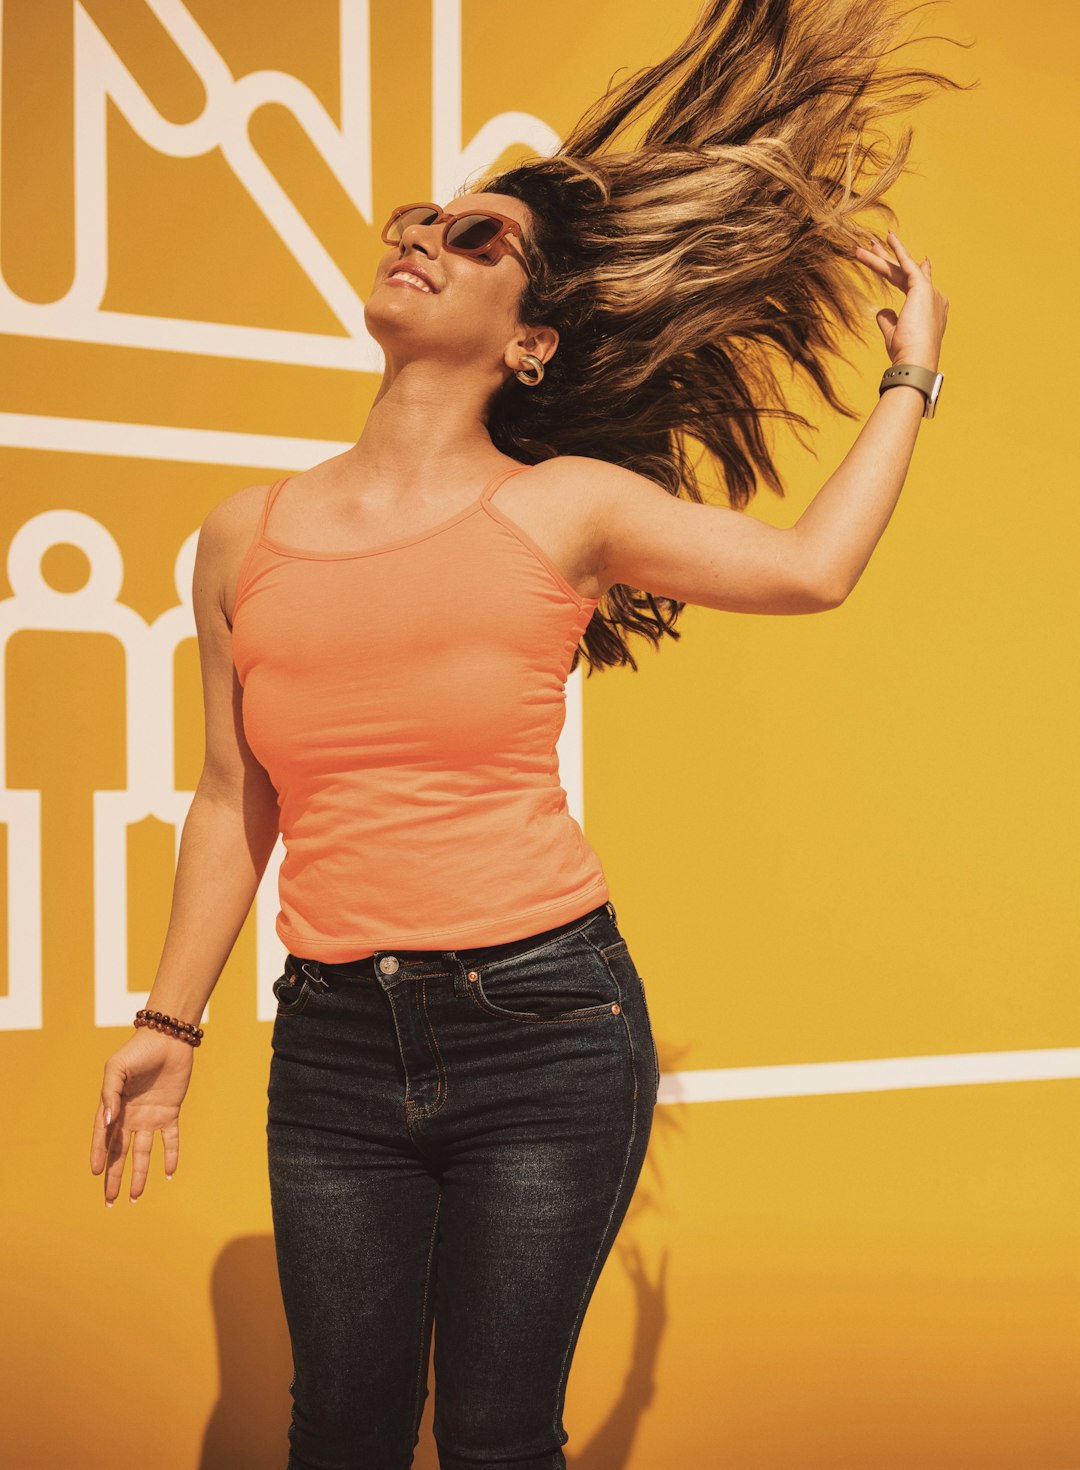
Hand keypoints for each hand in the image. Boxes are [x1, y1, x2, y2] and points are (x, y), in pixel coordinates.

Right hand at [89, 1029, 194, 1205]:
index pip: (104, 1137)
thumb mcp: (117, 1069)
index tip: (95, 1173)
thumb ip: (110, 1095)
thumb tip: (108, 1122)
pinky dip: (170, 1155)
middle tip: (110, 1201)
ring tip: (135, 1197)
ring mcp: (150, 1116)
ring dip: (139, 1174)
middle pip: (120, 1152)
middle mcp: (130, 1116)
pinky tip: (170, 1174)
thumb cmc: (137, 1050)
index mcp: (113, 1106)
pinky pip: (170, 1139)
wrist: (168, 1038)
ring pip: (143, 1152)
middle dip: (114, 1176)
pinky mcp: (170, 1112)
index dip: (99, 1154)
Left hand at [852, 228, 948, 372]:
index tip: (919, 260)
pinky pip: (907, 264)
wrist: (915, 359)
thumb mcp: (893, 334)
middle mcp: (934, 297)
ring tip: (866, 244)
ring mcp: (930, 291)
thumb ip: (888, 320)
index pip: (918, 286)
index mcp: (930, 310)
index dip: (911, 273)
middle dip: (890, 259)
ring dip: (882, 256)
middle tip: (876, 244)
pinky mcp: (922, 288)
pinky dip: (898, 250)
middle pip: (906, 274)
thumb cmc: (905, 353)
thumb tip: (882, 310)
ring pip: (901, 269)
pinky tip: (888, 238)